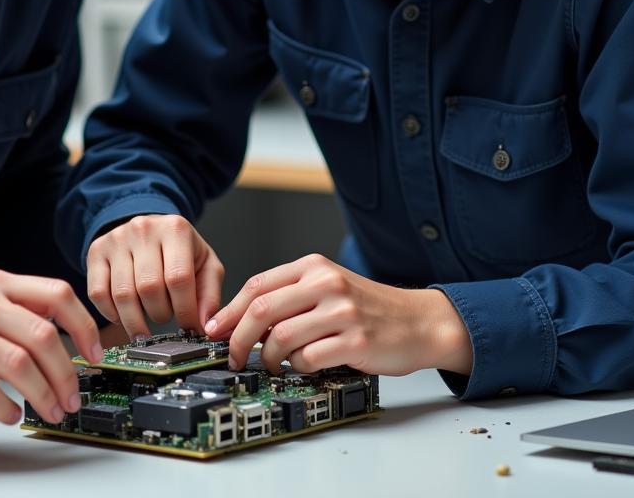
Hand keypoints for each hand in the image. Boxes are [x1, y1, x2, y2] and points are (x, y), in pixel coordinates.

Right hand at [0, 269, 103, 425]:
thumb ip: (19, 313)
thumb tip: (69, 337)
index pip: (56, 294)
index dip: (83, 325)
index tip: (96, 353)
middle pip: (42, 335)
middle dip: (66, 373)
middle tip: (73, 397)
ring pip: (18, 365)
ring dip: (43, 395)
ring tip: (50, 411)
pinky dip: (5, 408)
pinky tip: (12, 415)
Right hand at [86, 214, 224, 338]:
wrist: (149, 230)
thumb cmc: (179, 251)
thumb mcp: (205, 265)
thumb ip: (209, 295)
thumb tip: (204, 326)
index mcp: (175, 229)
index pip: (178, 278)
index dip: (184, 311)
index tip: (189, 328)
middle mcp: (143, 229)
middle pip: (149, 288)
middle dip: (161, 315)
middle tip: (166, 318)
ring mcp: (116, 238)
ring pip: (123, 294)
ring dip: (136, 321)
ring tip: (146, 325)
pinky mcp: (96, 251)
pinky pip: (98, 294)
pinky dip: (111, 314)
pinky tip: (124, 315)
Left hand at [204, 253, 471, 377]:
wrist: (419, 321)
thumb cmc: (367, 307)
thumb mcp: (327, 286)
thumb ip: (290, 296)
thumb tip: (241, 320)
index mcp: (313, 266)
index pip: (257, 285)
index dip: (229, 311)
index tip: (214, 330)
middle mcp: (326, 282)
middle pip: (262, 309)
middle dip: (238, 337)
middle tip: (233, 356)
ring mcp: (342, 311)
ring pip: (281, 336)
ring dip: (268, 357)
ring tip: (273, 364)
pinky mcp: (355, 340)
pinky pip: (309, 358)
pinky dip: (299, 367)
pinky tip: (305, 366)